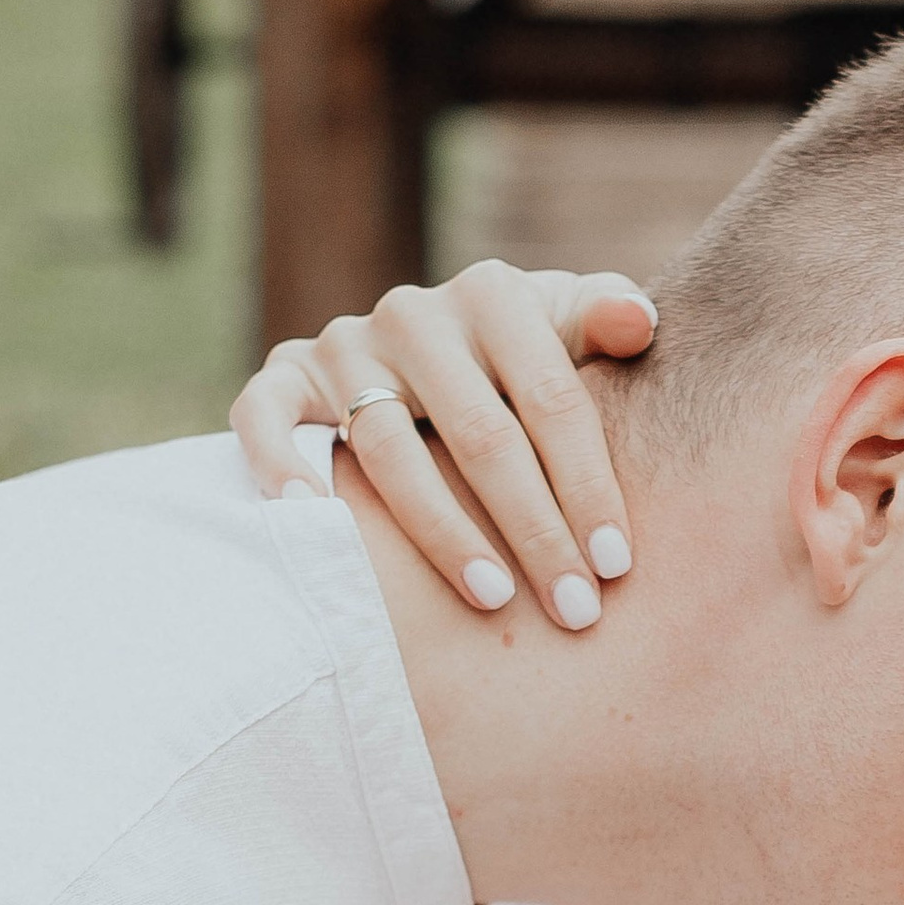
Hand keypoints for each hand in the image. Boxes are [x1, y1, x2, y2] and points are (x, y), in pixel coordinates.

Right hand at [233, 260, 657, 630]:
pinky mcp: (288, 375)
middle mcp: (415, 313)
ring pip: (387, 448)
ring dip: (442, 532)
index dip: (588, 484)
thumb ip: (611, 319)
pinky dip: (279, 466)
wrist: (441, 346)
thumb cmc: (529, 356)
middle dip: (534, 531)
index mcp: (494, 295)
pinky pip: (266, 417)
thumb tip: (637, 321)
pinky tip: (317, 525)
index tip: (616, 565)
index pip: (551, 399)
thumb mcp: (573, 328)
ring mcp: (345, 344)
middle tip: (573, 609)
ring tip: (491, 597)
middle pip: (480, 434)